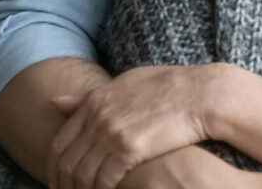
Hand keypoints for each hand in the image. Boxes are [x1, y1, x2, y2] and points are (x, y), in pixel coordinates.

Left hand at [48, 63, 225, 188]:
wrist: (206, 94)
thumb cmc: (173, 87)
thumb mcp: (128, 83)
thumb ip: (92, 96)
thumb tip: (55, 102)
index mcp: (96, 99)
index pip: (59, 142)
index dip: (56, 167)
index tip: (62, 181)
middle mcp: (99, 115)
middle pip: (67, 161)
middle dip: (65, 184)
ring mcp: (112, 131)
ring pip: (82, 173)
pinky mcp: (130, 148)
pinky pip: (104, 179)